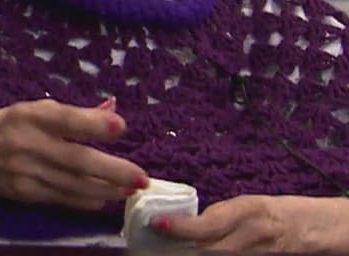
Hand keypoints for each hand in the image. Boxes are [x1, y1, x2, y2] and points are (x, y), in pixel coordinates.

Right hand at [0, 97, 146, 210]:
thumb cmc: (5, 126)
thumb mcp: (32, 110)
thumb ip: (72, 114)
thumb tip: (112, 111)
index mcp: (29, 115)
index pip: (64, 119)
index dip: (93, 123)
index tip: (121, 127)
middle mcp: (27, 143)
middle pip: (76, 160)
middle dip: (112, 170)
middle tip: (141, 176)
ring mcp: (26, 172)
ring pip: (74, 184)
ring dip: (106, 189)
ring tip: (131, 189)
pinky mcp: (25, 193)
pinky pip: (62, 198)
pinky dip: (86, 200)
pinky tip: (105, 199)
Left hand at [156, 195, 348, 252]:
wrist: (304, 229)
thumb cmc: (265, 211)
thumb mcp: (241, 205)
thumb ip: (214, 216)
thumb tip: (176, 222)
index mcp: (248, 211)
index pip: (211, 224)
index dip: (183, 227)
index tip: (158, 223)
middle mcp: (253, 236)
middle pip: (211, 250)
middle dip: (181, 249)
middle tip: (152, 245)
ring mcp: (256, 255)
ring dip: (190, 255)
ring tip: (163, 252)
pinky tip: (188, 254)